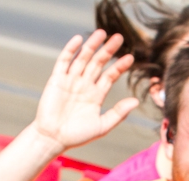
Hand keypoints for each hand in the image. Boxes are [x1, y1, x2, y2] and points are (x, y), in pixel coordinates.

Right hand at [31, 30, 138, 152]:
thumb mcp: (102, 126)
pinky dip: (71, 49)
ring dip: (92, 46)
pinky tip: (79, 39)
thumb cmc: (77, 136)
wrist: (53, 139)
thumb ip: (118, 113)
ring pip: (83, 58)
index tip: (130, 58)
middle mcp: (84, 86)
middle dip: (108, 51)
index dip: (119, 67)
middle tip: (119, 38)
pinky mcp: (57, 80)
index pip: (110, 76)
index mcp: (95, 96)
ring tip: (102, 33)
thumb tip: (136, 101)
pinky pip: (64, 61)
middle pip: (98, 63)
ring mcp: (70, 81)